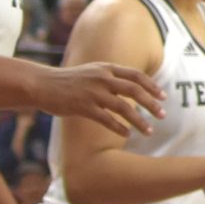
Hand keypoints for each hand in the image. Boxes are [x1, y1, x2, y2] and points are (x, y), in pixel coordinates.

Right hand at [34, 60, 165, 136]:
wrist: (41, 84)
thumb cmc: (68, 80)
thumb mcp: (92, 72)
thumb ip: (111, 77)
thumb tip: (132, 87)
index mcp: (106, 69)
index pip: (136, 76)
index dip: (152, 86)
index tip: (163, 97)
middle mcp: (102, 79)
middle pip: (134, 90)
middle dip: (152, 104)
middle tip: (163, 115)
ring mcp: (92, 93)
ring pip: (124, 108)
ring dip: (139, 121)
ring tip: (149, 131)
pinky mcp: (82, 107)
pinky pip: (106, 119)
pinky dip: (119, 127)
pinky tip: (128, 134)